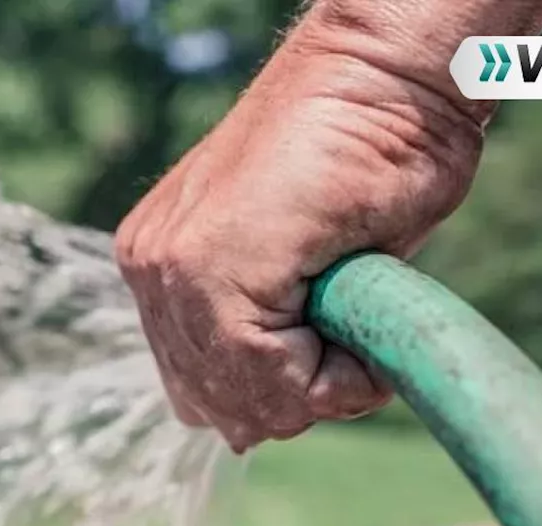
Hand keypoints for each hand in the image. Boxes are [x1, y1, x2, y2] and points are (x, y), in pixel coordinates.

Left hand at [115, 13, 487, 451]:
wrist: (388, 77)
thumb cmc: (371, 159)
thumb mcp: (311, 272)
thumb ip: (268, 337)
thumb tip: (244, 431)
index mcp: (166, 269)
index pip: (206, 393)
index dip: (287, 394)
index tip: (342, 341)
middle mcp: (152, 270)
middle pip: (219, 409)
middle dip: (297, 396)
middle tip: (352, 332)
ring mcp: (169, 266)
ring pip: (245, 402)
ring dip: (320, 385)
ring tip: (357, 315)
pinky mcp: (205, 264)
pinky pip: (271, 378)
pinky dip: (338, 375)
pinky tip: (360, 313)